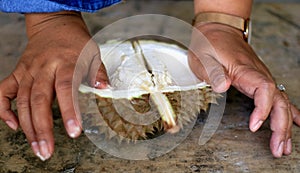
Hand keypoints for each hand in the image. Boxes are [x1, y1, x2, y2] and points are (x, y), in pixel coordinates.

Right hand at [0, 11, 107, 160]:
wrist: (54, 24)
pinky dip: (4, 109)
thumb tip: (105, 90)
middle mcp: (44, 68)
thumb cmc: (76, 42)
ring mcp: (28, 71)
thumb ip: (98, 74)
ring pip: (23, 101)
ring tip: (37, 148)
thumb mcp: (93, 54)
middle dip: (42, 129)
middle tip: (47, 152)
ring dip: (27, 127)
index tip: (74, 132)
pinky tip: (12, 125)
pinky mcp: (18, 73)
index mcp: (65, 63)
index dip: (69, 111)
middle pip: (39, 100)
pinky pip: (3, 92)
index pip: (66, 88)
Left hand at [188, 23, 299, 157]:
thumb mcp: (203, 56)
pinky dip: (288, 112)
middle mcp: (258, 74)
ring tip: (285, 147)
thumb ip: (213, 71)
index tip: (255, 126)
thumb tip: (223, 86)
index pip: (264, 89)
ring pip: (281, 102)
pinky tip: (296, 124)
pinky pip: (278, 97)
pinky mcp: (259, 81)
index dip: (263, 109)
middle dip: (280, 126)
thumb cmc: (210, 44)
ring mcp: (261, 78)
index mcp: (244, 70)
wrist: (218, 31)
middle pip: (278, 100)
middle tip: (278, 149)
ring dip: (285, 125)